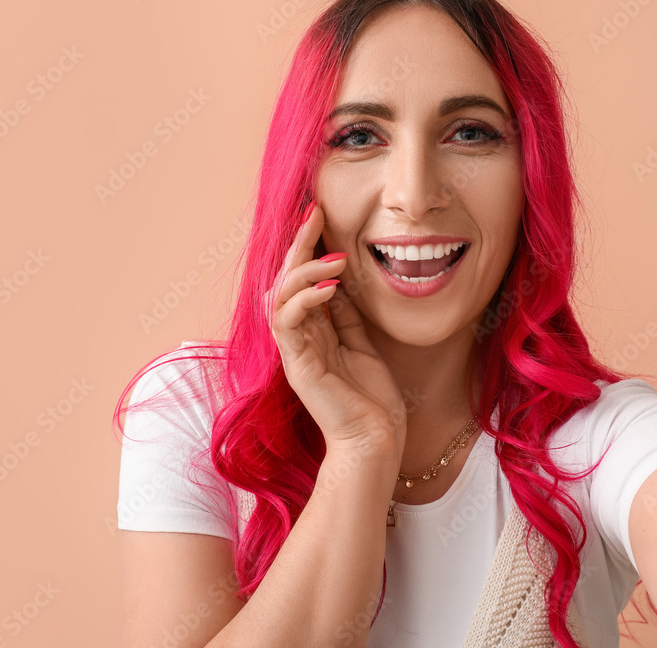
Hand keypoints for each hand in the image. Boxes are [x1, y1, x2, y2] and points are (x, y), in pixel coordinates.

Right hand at [267, 201, 406, 456]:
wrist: (376, 441)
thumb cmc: (373, 401)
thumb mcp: (363, 345)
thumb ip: (348, 317)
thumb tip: (342, 281)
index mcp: (313, 333)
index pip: (301, 281)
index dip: (308, 247)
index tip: (320, 217)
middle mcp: (298, 339)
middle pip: (285, 281)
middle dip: (299, 245)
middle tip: (315, 215)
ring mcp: (294, 352)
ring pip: (280, 296)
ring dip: (304, 270)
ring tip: (333, 258)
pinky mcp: (298, 365)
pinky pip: (287, 322)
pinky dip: (305, 299)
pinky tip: (330, 287)